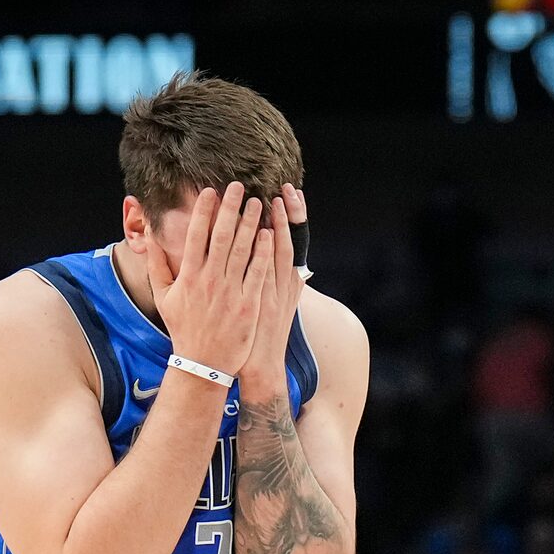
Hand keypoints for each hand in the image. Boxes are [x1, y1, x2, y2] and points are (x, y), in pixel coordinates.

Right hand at [145, 183, 268, 381]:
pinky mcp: (249, 304)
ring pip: (241, 249)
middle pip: (221, 236)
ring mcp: (230, 292)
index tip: (210, 191)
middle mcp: (209, 281)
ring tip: (256, 203)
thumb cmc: (183, 328)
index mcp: (188, 277)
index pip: (196, 235)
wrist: (203, 363)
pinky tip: (268, 233)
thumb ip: (156, 265)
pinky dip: (263, 250)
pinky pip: (258, 271)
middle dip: (229, 208)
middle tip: (237, 186)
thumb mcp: (163, 297)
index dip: (203, 211)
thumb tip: (151, 236)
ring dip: (249, 222)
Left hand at [239, 184, 309, 392]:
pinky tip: (266, 232)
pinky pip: (266, 271)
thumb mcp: (275, 303)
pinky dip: (268, 251)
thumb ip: (271, 277)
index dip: (294, 217)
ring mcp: (275, 293)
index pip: (293, 241)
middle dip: (290, 214)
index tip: (291, 193)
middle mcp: (286, 284)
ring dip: (279, 225)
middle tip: (287, 187)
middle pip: (290, 241)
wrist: (259, 366)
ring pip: (281, 252)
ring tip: (275, 199)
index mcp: (289, 282)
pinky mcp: (263, 303)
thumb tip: (268, 252)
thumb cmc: (261, 334)